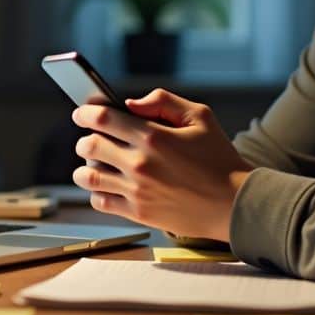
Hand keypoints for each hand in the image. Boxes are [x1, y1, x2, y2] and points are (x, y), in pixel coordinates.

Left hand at [71, 88, 253, 240]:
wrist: (233, 203)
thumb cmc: (218, 158)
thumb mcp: (200, 116)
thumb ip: (163, 101)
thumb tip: (130, 103)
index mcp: (153, 136)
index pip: (103, 118)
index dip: (85, 113)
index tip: (81, 113)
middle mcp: (140, 164)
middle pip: (89, 146)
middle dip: (85, 138)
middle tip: (91, 138)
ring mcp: (137, 190)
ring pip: (88, 176)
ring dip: (85, 166)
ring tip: (94, 162)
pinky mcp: (139, 213)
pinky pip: (100, 201)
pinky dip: (96, 191)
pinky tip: (106, 184)